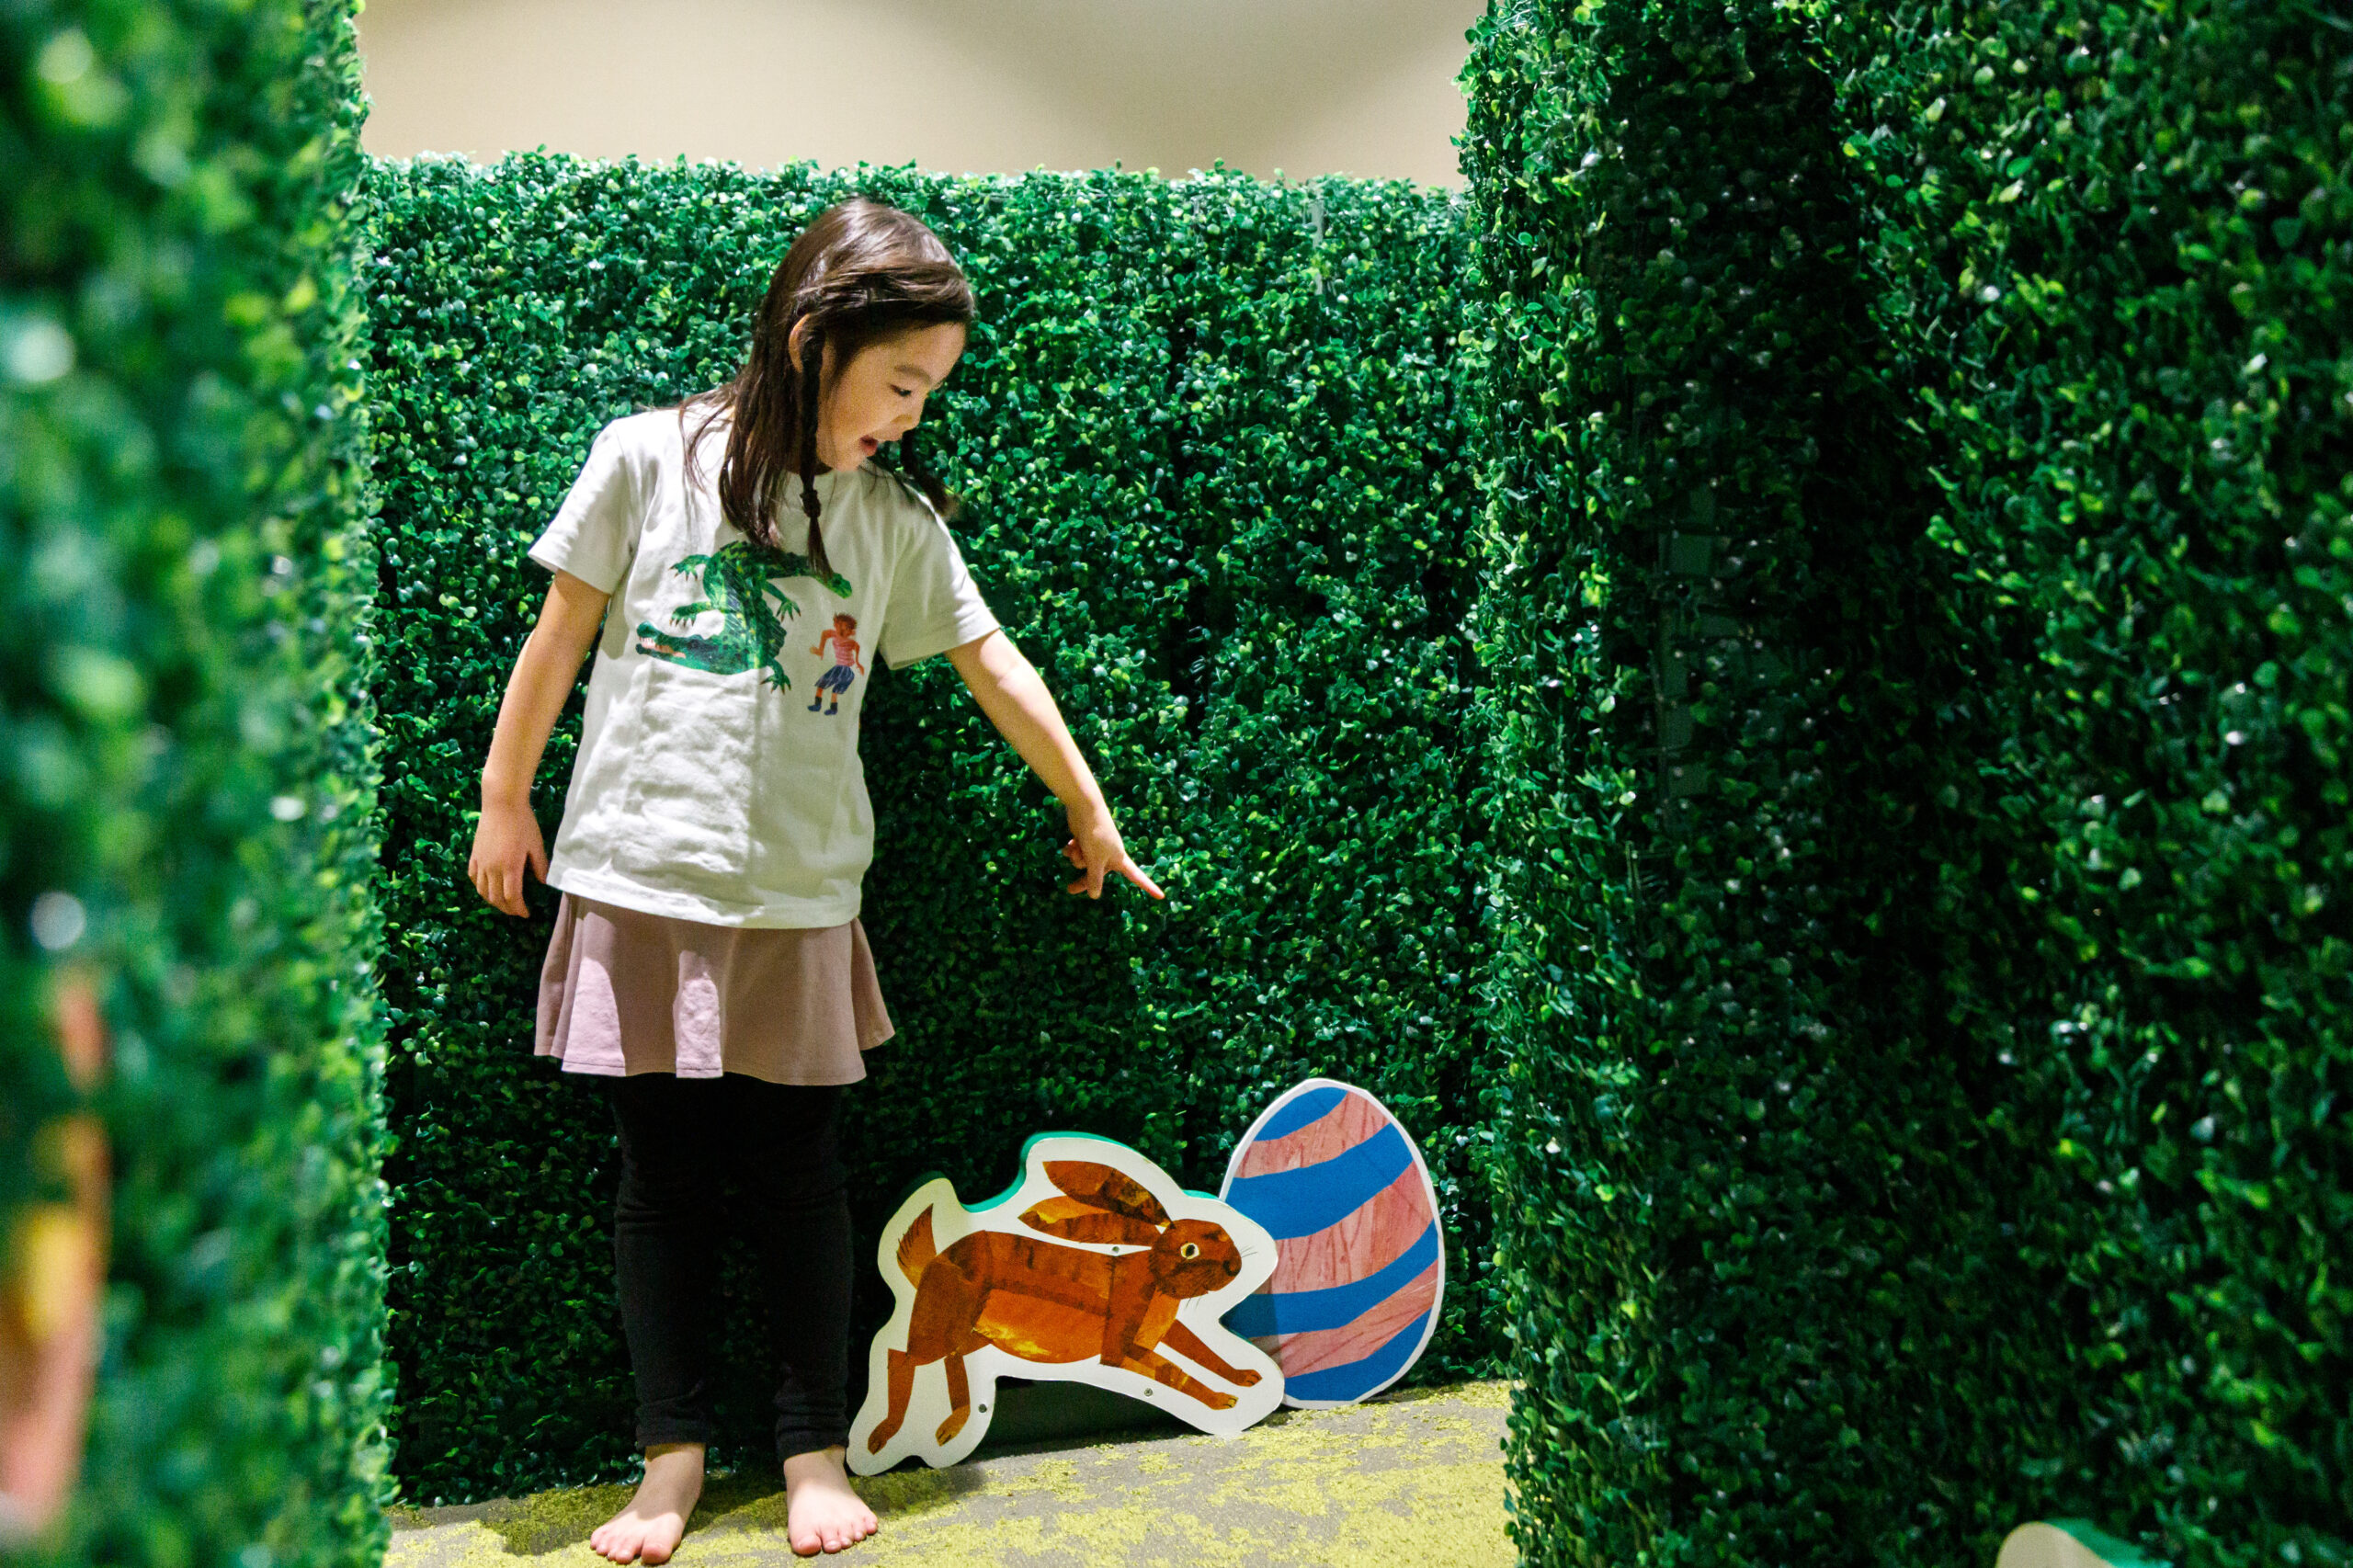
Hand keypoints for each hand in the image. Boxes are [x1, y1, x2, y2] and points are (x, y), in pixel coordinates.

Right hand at [469, 797, 548, 916]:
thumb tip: (544, 883)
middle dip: (507, 909)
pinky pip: (473, 877)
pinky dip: (479, 887)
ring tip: (503, 903)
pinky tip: (487, 888)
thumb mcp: (536, 845)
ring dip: (493, 901)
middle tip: (516, 911)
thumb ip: (539, 866)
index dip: (519, 909)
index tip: (526, 913)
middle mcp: (492, 868)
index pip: (512, 898)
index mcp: (510, 867)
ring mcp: (481, 862)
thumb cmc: (523, 823)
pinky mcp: (474, 855)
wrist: (502, 803)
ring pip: (482, 891)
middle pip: (496, 899)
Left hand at [1061, 801, 1165, 900]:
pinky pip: (1077, 852)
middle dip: (1082, 881)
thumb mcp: (1095, 860)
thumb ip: (1095, 878)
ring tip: (1076, 847)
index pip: (1137, 877)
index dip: (1149, 887)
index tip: (1161, 897)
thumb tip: (1094, 896)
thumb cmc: (1095, 834)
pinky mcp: (1085, 840)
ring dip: (1077, 857)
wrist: (1085, 807)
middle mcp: (1109, 855)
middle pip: (1097, 875)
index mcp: (1119, 859)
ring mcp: (1096, 847)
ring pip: (1083, 863)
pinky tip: (1070, 844)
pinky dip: (1071, 849)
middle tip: (1069, 889)